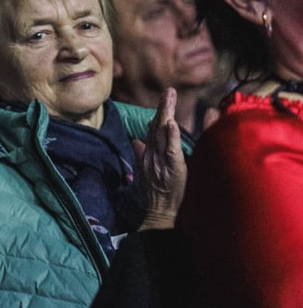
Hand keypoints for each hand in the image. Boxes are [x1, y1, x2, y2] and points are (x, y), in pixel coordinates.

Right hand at [136, 87, 186, 229]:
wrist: (158, 216)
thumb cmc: (157, 197)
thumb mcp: (146, 173)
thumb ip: (142, 155)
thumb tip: (136, 141)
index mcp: (148, 156)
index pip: (152, 131)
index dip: (157, 115)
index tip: (164, 100)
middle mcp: (152, 156)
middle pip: (155, 128)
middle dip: (162, 108)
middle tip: (168, 91)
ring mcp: (160, 162)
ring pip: (162, 134)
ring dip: (166, 114)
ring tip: (169, 97)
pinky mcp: (171, 169)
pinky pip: (170, 150)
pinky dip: (170, 136)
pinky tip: (171, 123)